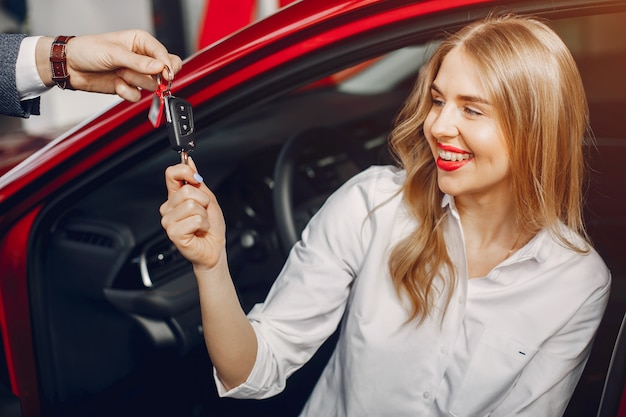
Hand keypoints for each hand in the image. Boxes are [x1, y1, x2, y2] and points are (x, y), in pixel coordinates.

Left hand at [37, 30, 182, 101]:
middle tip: (150, 78)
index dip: (167, 66)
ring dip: (134, 82)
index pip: (165, 55)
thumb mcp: (114, 53)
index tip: (165, 75)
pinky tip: (116, 83)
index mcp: (141, 42)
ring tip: (119, 73)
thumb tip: (160, 67)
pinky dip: (127, 92)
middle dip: (156, 77)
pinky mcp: (129, 87)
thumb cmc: (88, 50)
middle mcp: (141, 58)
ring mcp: (136, 74)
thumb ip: (139, 62)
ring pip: (151, 86)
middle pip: (164, 72)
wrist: (70, 66)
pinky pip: (138, 96)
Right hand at [159, 158, 226, 270]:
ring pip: (192, 206)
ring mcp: (169, 221)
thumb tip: (189, 161)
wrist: (214, 248)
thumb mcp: (208, 198)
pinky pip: (195, 219)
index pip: (171, 174)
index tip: (195, 178)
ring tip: (201, 223)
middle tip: (203, 212)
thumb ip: (196, 181)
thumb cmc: (211, 227)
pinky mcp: (173, 233)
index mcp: (175, 196)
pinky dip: (203, 225)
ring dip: (204, 215)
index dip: (184, 172)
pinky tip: (199, 231)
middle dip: (203, 201)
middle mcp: (169, 207)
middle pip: (186, 192)